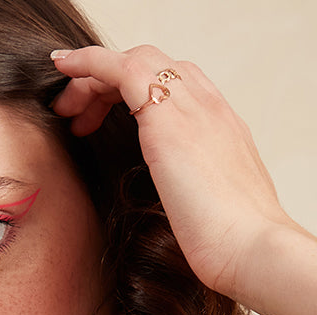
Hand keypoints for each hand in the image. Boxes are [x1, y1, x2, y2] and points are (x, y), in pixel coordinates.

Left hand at [50, 44, 295, 297]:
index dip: (143, 95)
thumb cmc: (237, 251)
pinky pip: (116, 66)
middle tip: (83, 117)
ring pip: (134, 62)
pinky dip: (86, 61)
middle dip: (114, 84)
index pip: (181, 88)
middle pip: (156, 67)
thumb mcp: (216, 218)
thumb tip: (181, 218)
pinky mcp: (163, 113)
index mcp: (225, 131)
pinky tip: (62, 68)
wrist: (253, 250)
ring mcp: (190, 105)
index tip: (113, 119)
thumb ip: (197, 203)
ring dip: (95, 79)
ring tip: (67, 109)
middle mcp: (210, 108)